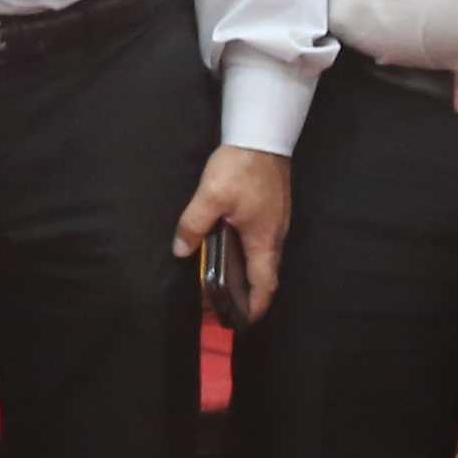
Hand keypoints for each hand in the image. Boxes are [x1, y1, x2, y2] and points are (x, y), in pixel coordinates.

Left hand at [174, 146, 292, 326]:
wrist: (262, 135)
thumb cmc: (241, 168)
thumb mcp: (211, 197)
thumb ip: (194, 225)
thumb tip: (181, 251)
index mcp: (264, 241)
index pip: (265, 286)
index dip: (254, 308)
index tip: (241, 322)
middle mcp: (275, 237)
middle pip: (265, 276)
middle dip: (245, 295)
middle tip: (220, 303)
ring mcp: (276, 223)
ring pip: (263, 258)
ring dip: (246, 274)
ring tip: (220, 281)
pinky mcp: (272, 211)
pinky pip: (261, 242)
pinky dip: (247, 255)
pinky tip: (228, 249)